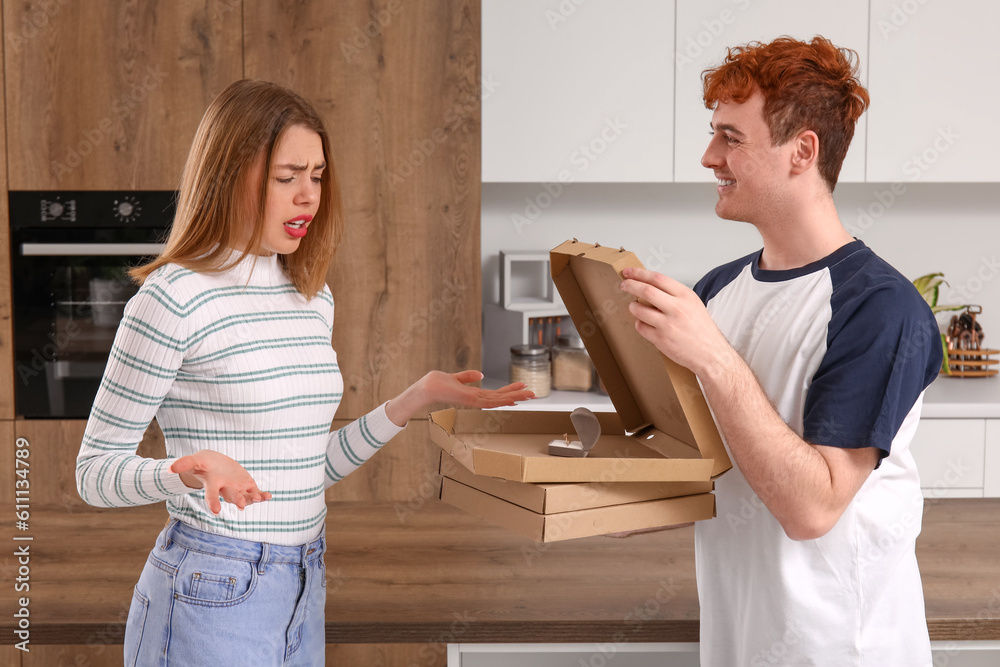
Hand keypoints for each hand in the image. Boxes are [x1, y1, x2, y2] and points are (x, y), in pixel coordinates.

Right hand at [171, 450, 271, 514]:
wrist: (214, 465)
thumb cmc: (202, 463)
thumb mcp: (194, 461)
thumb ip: (184, 463)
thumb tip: (170, 467)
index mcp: (212, 484)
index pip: (211, 495)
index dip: (213, 502)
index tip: (215, 511)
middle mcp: (225, 489)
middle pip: (231, 496)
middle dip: (236, 500)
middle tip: (241, 506)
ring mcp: (237, 488)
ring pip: (245, 496)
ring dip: (252, 498)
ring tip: (260, 498)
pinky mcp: (246, 485)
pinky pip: (255, 492)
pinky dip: (262, 495)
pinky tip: (269, 496)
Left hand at [385, 370, 534, 425]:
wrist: (426, 388)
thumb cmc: (438, 384)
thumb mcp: (456, 377)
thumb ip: (468, 376)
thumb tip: (481, 374)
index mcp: (475, 394)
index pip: (496, 393)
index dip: (510, 391)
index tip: (522, 388)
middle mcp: (477, 399)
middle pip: (501, 397)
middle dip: (518, 395)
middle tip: (534, 393)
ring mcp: (474, 401)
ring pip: (499, 400)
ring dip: (515, 397)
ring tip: (529, 395)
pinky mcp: (470, 401)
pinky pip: (490, 402)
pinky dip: (502, 401)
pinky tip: (512, 399)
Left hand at [619, 267, 735, 377]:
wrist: (710, 353)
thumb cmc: (702, 329)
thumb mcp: (694, 304)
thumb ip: (674, 294)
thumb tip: (651, 285)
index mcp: (686, 296)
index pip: (658, 278)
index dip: (640, 273)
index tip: (629, 272)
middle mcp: (677, 308)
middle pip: (646, 290)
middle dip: (630, 285)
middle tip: (623, 285)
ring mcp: (668, 325)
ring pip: (639, 310)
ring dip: (632, 306)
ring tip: (634, 306)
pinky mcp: (661, 339)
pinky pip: (641, 327)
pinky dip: (639, 323)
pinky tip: (644, 323)